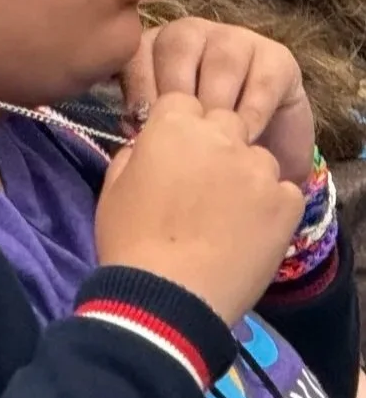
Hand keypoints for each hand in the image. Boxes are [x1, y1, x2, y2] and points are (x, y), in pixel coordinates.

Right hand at [97, 92, 304, 324]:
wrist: (168, 295)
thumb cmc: (129, 240)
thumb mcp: (112, 187)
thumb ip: (133, 154)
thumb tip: (147, 147)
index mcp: (172, 127)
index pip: (183, 103)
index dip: (178, 126)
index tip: (173, 150)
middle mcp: (220, 137)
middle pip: (225, 122)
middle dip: (215, 143)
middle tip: (201, 182)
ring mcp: (257, 169)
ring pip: (258, 157)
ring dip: (245, 174)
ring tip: (228, 211)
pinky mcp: (286, 202)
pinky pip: (284, 191)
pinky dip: (271, 205)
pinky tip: (249, 230)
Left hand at [121, 18, 315, 182]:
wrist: (266, 150)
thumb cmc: (206, 140)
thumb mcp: (170, 129)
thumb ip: (146, 123)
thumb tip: (130, 134)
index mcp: (155, 45)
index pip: (137, 52)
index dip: (139, 86)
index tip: (142, 122)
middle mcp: (193, 33)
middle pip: (177, 48)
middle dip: (177, 94)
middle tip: (182, 134)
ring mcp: (238, 40)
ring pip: (220, 61)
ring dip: (215, 102)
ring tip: (214, 138)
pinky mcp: (278, 58)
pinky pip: (261, 81)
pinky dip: (251, 112)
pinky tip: (246, 136)